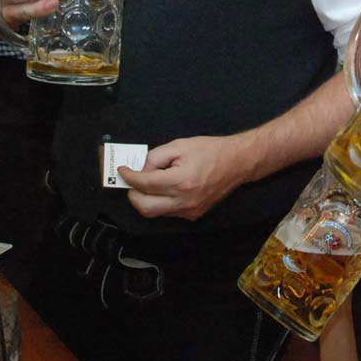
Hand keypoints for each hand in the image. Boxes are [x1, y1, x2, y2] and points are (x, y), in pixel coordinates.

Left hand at [118, 135, 249, 221]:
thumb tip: (142, 170)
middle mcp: (184, 201)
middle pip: (145, 207)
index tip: (122, 170)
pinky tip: (165, 189)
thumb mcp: (179, 145)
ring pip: (156, 213)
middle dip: (132, 194)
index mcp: (180, 181)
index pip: (144, 184)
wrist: (237, 163)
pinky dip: (160, 202)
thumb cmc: (210, 150)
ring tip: (148, 183)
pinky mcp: (194, 215)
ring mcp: (189, 211)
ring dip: (146, 199)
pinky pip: (169, 213)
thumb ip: (155, 157)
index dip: (129, 176)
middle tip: (131, 180)